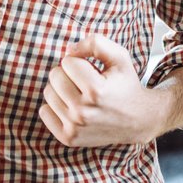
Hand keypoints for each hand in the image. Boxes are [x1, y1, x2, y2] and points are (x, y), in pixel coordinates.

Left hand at [39, 33, 158, 146]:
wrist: (138, 120)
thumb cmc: (126, 85)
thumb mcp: (119, 57)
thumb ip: (95, 43)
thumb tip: (68, 50)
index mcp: (96, 90)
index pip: (67, 62)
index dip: (79, 61)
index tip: (92, 69)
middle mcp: (83, 111)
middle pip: (55, 77)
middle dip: (68, 73)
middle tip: (84, 80)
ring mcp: (74, 127)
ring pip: (48, 93)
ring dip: (61, 88)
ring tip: (79, 92)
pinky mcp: (68, 138)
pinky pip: (44, 112)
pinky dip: (55, 105)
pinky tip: (71, 105)